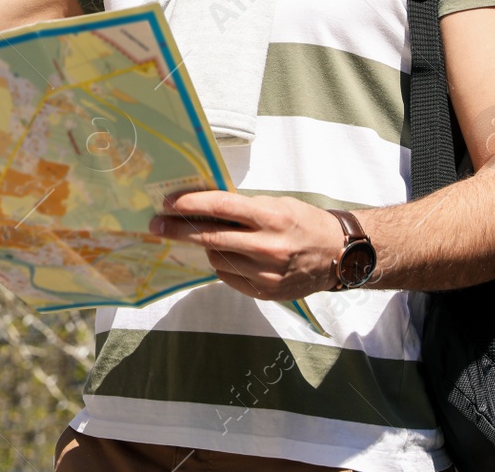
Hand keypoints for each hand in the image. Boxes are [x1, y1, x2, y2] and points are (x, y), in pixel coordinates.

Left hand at [149, 190, 344, 300]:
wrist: (339, 255)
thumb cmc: (304, 223)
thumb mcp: (277, 205)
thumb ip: (243, 208)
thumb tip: (203, 206)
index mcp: (271, 217)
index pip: (220, 206)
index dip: (190, 203)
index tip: (167, 203)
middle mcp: (267, 246)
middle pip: (210, 236)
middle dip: (178, 230)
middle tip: (156, 226)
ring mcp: (266, 273)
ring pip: (216, 258)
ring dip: (206, 246)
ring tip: (209, 238)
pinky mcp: (265, 291)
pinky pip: (228, 276)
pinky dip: (222, 263)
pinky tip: (229, 255)